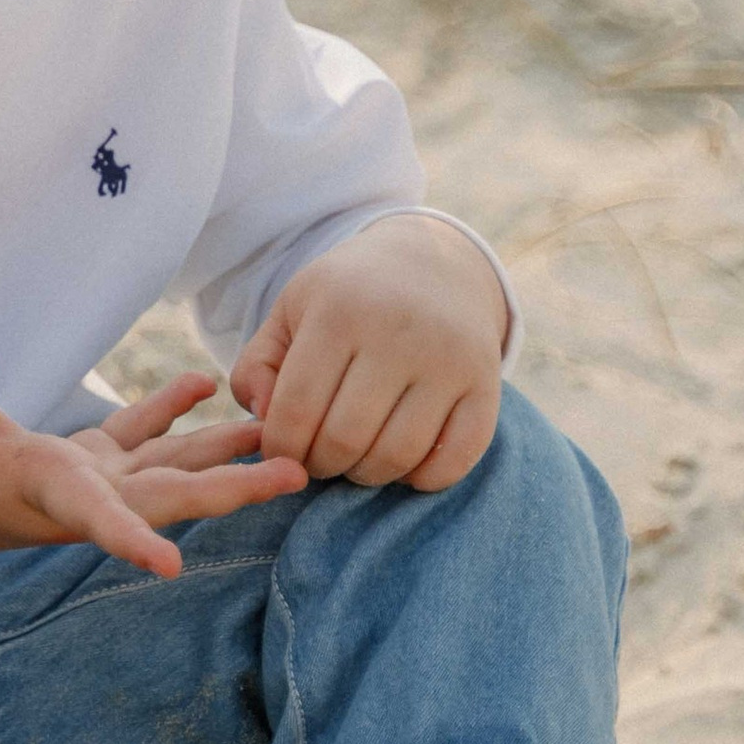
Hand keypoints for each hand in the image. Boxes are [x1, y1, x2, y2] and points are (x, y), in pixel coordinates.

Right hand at [0, 338, 306, 572]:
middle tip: (298, 473)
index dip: (129, 538)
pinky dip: (171, 412)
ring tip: (277, 430)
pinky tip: (206, 386)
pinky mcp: (77, 459)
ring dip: (221, 451)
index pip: (91, 516)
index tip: (170, 567)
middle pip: (165, 496)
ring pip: (165, 467)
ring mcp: (82, 478)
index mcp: (38, 488)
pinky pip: (137, 436)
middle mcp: (75, 492)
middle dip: (231, 488)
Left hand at [230, 214, 504, 492]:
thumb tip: (263, 421)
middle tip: (318, 458)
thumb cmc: (347, 298)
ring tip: (354, 459)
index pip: (295, 410)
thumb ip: (257, 366)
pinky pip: (453, 460)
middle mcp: (398, 332)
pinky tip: (402, 461)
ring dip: (366, 475)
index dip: (280, 447)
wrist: (434, 264)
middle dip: (320, 465)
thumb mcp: (291, 312)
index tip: (281, 451)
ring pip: (397, 456)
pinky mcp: (486, 383)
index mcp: (339, 311)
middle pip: (345, 440)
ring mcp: (448, 359)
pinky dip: (421, 478)